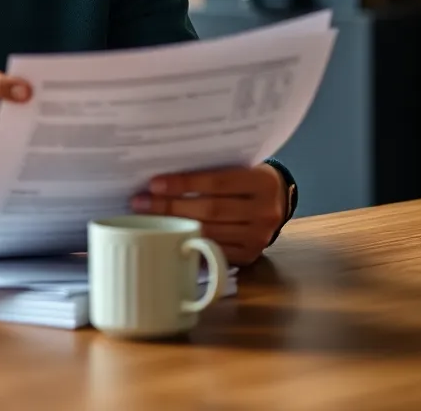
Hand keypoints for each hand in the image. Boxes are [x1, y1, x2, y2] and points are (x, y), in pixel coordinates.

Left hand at [131, 164, 287, 266]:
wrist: (279, 199)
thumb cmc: (248, 176)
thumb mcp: (238, 165)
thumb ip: (211, 170)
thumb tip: (163, 176)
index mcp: (261, 182)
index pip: (217, 182)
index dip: (184, 183)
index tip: (154, 184)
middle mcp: (264, 212)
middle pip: (210, 210)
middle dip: (171, 207)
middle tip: (140, 202)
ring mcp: (259, 237)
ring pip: (210, 232)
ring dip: (174, 226)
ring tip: (147, 218)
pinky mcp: (251, 255)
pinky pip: (216, 252)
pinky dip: (190, 245)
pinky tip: (169, 238)